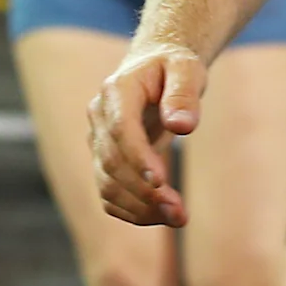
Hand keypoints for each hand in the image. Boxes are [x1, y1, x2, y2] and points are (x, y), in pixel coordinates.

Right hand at [91, 43, 208, 227]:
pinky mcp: (103, 160)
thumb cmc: (173, 68)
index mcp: (117, 90)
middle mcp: (100, 116)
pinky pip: (109, 194)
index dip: (137, 156)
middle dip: (144, 190)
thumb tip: (182, 126)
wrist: (154, 69)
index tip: (161, 180)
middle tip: (180, 212)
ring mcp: (98, 140)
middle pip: (112, 161)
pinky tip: (162, 217)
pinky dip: (132, 211)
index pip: (120, 128)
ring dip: (139, 207)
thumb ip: (184, 93)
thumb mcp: (187, 69)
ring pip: (107, 183)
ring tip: (178, 218)